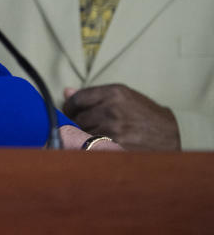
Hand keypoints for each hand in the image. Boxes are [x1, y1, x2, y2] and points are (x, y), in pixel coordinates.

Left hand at [63, 84, 180, 149]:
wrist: (172, 133)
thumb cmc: (145, 113)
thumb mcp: (123, 96)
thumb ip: (94, 95)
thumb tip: (66, 92)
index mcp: (113, 93)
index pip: (77, 99)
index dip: (70, 107)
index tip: (70, 112)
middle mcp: (112, 109)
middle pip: (78, 118)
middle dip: (77, 123)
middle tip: (83, 127)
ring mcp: (115, 128)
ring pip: (84, 133)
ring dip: (84, 136)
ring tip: (94, 136)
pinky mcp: (118, 145)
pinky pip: (93, 146)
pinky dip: (92, 146)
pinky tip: (98, 145)